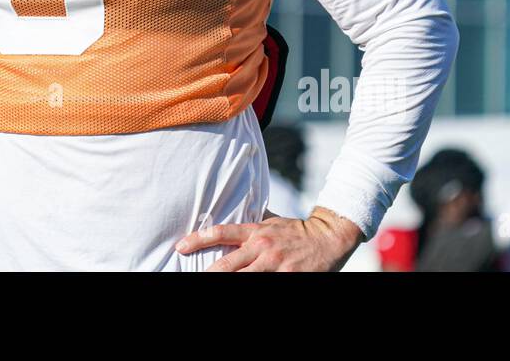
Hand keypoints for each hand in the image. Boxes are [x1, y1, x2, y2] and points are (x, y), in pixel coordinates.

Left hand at [175, 206, 362, 271]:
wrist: (328, 237)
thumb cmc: (297, 231)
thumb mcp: (272, 222)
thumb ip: (252, 226)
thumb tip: (232, 224)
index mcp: (256, 231)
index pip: (221, 233)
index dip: (198, 239)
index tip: (181, 247)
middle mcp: (262, 247)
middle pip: (227, 264)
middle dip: (208, 273)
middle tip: (192, 275)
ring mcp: (274, 264)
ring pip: (243, 277)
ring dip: (228, 281)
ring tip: (209, 282)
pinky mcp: (287, 277)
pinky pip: (265, 285)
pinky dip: (254, 286)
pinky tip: (243, 288)